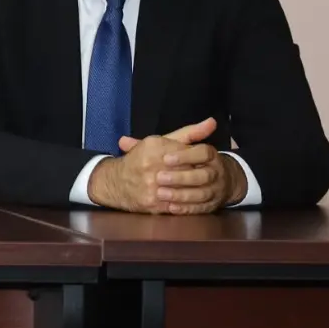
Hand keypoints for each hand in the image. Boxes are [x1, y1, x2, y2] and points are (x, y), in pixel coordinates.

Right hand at [89, 118, 244, 214]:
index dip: (198, 161)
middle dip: (197, 176)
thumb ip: (190, 133)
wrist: (115, 181)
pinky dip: (185, 204)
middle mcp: (150, 165)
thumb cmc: (142, 158)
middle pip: (187, 172)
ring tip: (199, 189)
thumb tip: (213, 122)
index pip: (188, 153)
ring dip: (194, 191)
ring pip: (183, 190)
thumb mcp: (162, 141)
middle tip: (205, 178)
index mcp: (154, 147)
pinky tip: (190, 201)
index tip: (204, 163)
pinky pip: (176, 205)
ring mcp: (150, 186)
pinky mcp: (151, 203)